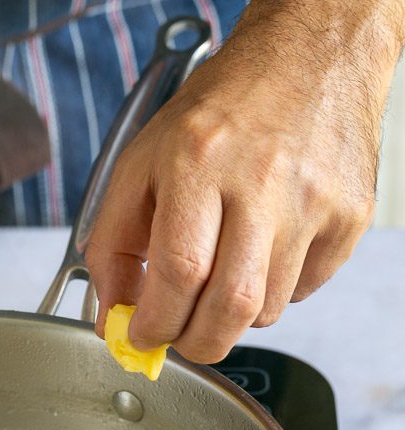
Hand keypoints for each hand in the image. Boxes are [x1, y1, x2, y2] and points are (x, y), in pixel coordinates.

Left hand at [86, 2, 401, 363]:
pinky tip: (262, 250)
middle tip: (178, 336)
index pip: (179, 272)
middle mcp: (262, 182)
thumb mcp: (142, 162)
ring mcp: (313, 202)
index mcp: (198, 160)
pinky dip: (275, 291)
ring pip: (267, 310)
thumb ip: (113, 244)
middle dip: (195, 343)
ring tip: (222, 271)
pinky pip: (305, 291)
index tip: (140, 336)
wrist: (311, 56)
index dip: (155, 323)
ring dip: (232, 314)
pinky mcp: (350, 217)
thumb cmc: (222, 109)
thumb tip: (110, 315)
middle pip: (230, 307)